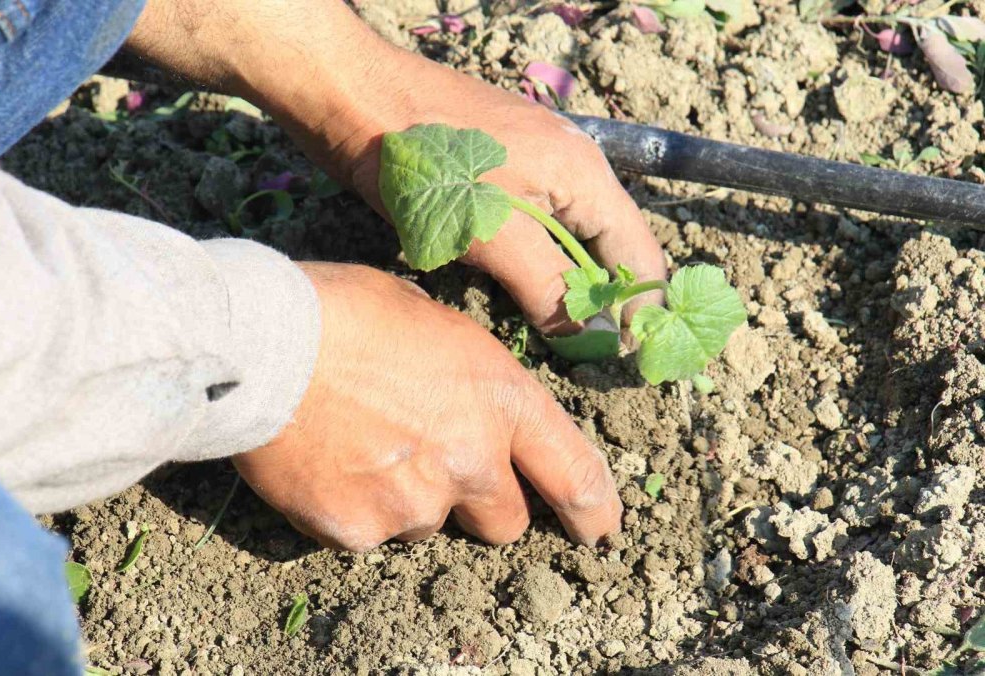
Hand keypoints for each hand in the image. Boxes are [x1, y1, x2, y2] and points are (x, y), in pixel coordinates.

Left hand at [126, 0, 665, 335]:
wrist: (350, 94)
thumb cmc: (421, 161)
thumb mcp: (491, 231)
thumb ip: (548, 285)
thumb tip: (597, 338)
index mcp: (585, 176)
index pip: (639, 257)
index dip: (639, 313)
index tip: (624, 364)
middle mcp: (572, 168)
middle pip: (611, 250)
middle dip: (606, 304)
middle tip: (592, 360)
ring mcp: (536, 167)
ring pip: (572, 241)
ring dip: (570, 288)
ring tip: (562, 339)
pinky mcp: (500, 173)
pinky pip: (537, 228)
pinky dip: (537, 265)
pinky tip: (521, 295)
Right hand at [232, 263, 621, 549]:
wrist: (262, 344)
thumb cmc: (349, 311)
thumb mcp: (437, 326)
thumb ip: (474, 385)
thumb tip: (473, 414)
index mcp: (501, 401)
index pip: (574, 474)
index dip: (593, 509)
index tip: (599, 529)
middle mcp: (470, 462)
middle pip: (504, 521)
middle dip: (483, 504)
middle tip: (440, 468)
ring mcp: (413, 504)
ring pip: (429, 526)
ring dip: (411, 500)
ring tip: (362, 445)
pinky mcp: (357, 531)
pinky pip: (368, 535)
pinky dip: (357, 510)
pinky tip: (328, 464)